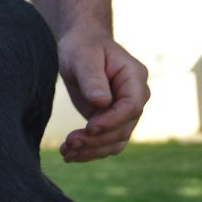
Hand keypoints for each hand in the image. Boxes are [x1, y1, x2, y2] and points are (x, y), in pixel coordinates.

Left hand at [56, 29, 149, 161]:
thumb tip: (101, 103)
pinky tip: (70, 154)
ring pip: (115, 141)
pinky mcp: (110, 121)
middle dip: (97, 140)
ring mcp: (124, 112)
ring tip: (66, 153)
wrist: (81, 47)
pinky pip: (105, 142)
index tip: (89, 128)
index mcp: (134, 78)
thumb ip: (93, 78)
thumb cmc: (83, 47)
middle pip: (123, 128)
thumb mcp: (84, 57)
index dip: (112, 121)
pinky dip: (89, 151)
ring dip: (92, 150)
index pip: (132, 106)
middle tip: (69, 143)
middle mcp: (135, 97)